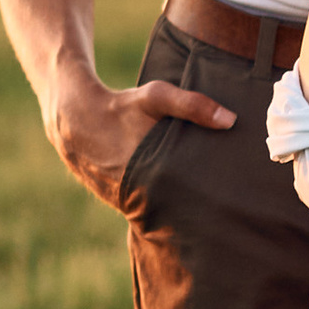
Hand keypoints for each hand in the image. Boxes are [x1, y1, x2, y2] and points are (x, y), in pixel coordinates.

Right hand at [42, 45, 231, 206]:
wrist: (75, 121)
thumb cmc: (121, 107)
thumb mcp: (156, 97)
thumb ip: (193, 105)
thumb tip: (230, 120)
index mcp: (151, 170)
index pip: (191, 193)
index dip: (211, 194)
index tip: (232, 194)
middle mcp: (138, 192)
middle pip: (181, 205)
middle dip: (201, 203)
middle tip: (229, 204)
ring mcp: (127, 202)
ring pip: (165, 211)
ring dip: (182, 208)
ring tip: (210, 209)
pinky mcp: (121, 203)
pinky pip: (149, 209)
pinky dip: (163, 206)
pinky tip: (180, 202)